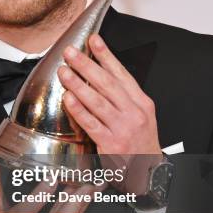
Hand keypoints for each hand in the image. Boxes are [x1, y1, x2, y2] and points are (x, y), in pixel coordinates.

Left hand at [57, 34, 161, 194]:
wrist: (149, 172)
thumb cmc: (141, 142)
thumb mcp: (141, 115)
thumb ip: (124, 97)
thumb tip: (102, 74)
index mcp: (141, 102)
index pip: (122, 74)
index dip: (106, 55)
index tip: (94, 40)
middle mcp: (134, 112)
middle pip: (107, 83)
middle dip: (87, 65)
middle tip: (70, 53)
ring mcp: (123, 128)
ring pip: (97, 101)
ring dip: (78, 84)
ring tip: (64, 71)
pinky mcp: (111, 143)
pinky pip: (91, 123)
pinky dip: (78, 109)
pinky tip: (68, 98)